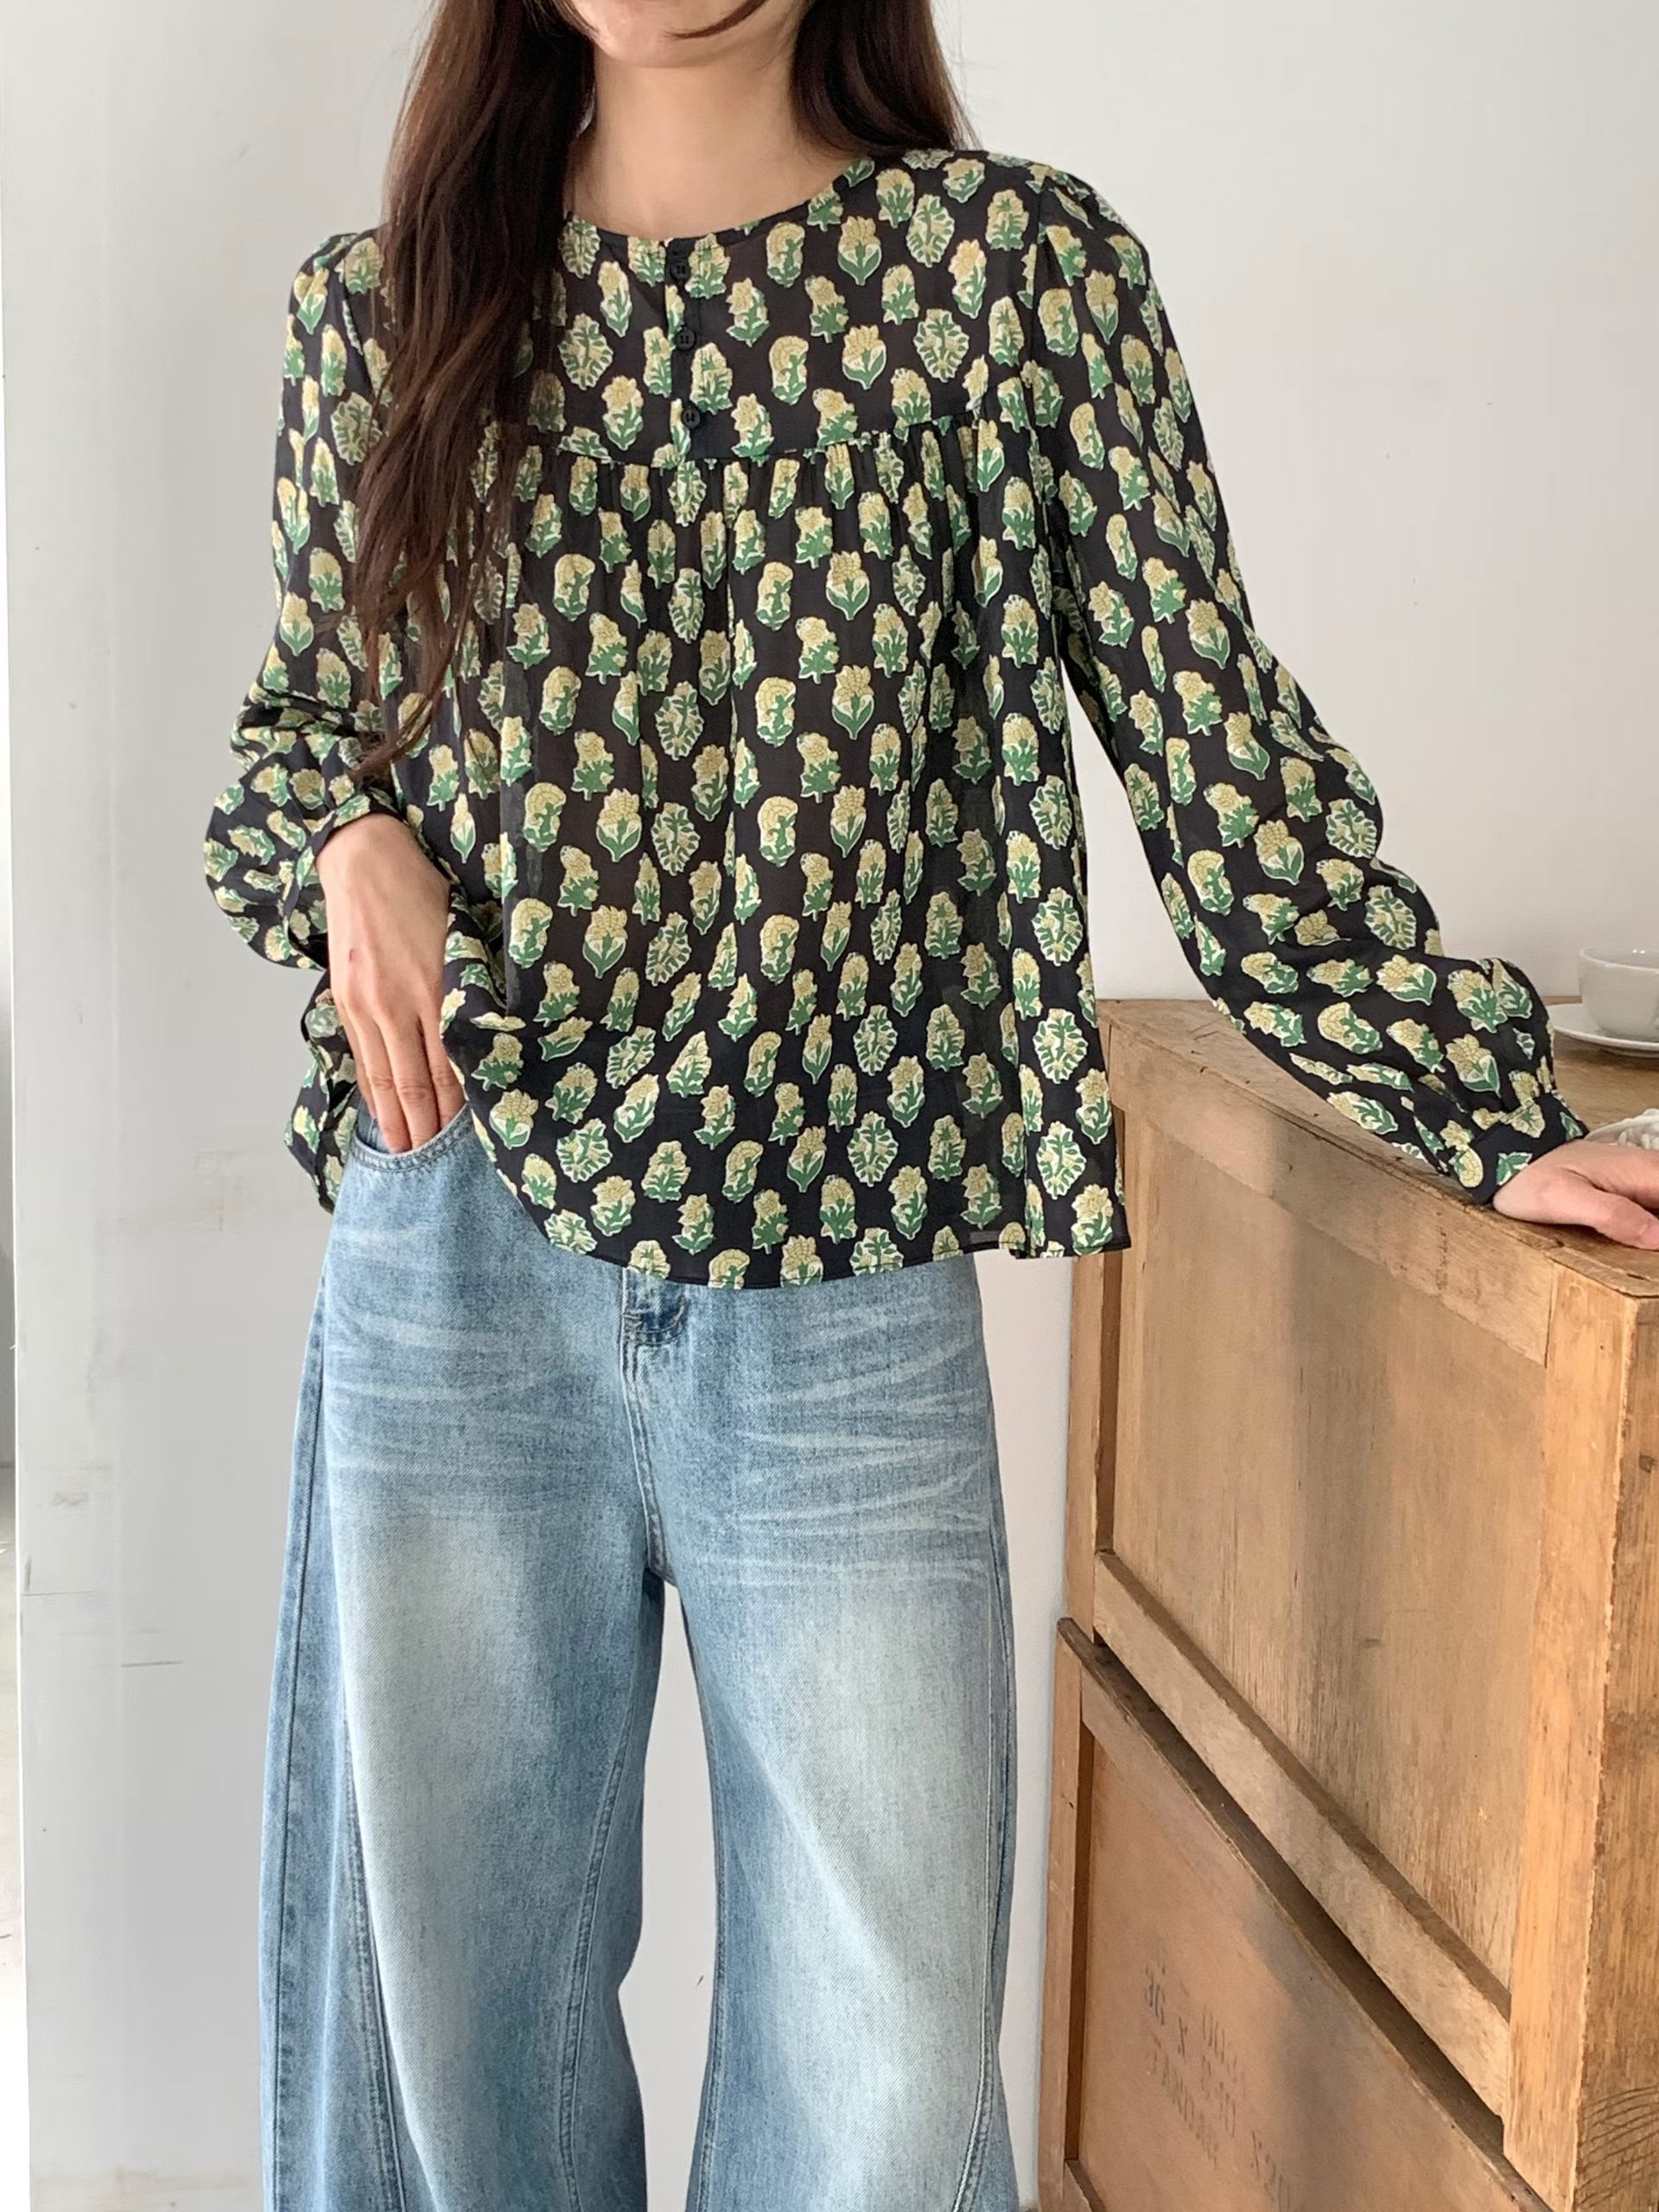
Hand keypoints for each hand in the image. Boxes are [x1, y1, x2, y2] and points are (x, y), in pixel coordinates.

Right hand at [315, 812, 464, 1151]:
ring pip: (384, 1076)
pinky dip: (373, 1089)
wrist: (363, 859)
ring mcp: (366, 1004)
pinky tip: (382, 1111)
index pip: (449, 1066)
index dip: (457, 1107)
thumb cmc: (424, 892)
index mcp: (438, 987)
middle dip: (425, 1127)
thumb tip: (485, 1035)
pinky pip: (362, 1055)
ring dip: (396, 1118)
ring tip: (406, 1151)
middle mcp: (399, 1003)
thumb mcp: (460, 937)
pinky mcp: (345, 999)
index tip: (471, 1137)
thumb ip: (469, 987)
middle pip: (414, 1082)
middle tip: (435, 1164)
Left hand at [1492, 1138, 1658, 1249]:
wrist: (1505, 1156)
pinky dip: (1653, 1230)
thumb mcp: (1563, 1199)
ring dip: (1656, 1234)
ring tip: (1645, 1259)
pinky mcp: (1630, 1191)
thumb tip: (1658, 1237)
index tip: (1657, 1247)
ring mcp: (1641, 1181)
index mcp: (1642, 1172)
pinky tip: (1644, 1246)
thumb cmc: (1529, 1177)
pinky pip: (1656, 1210)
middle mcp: (1649, 1173)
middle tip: (1647, 1259)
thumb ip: (1613, 1215)